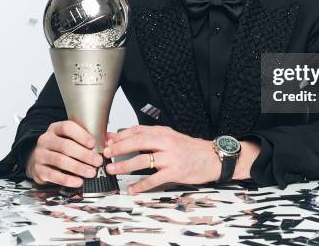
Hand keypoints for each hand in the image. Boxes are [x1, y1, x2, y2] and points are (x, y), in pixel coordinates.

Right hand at [26, 120, 112, 187]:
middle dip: (84, 155)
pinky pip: (53, 175)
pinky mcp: (38, 170)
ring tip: (91, 173)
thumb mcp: (73, 137)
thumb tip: (111, 140)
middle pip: (65, 146)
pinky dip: (67, 179)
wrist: (40, 158)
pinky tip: (78, 182)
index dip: (81, 135)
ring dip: (78, 168)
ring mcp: (40, 155)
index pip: (67, 127)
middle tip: (98, 161)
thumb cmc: (61, 146)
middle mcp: (46, 140)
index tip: (93, 143)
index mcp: (56, 128)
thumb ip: (92, 136)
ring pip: (60, 161)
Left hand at [103, 125, 258, 193]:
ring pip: (142, 160)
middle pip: (137, 142)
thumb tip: (129, 138)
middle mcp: (165, 142)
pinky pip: (153, 179)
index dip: (120, 135)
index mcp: (163, 132)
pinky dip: (140, 185)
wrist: (212, 157)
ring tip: (113, 170)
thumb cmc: (190, 148)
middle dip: (118, 148)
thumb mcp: (171, 137)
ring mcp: (170, 157)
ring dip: (124, 166)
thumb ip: (152, 137)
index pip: (137, 130)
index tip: (108, 140)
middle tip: (106, 154)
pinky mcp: (174, 172)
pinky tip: (132, 188)